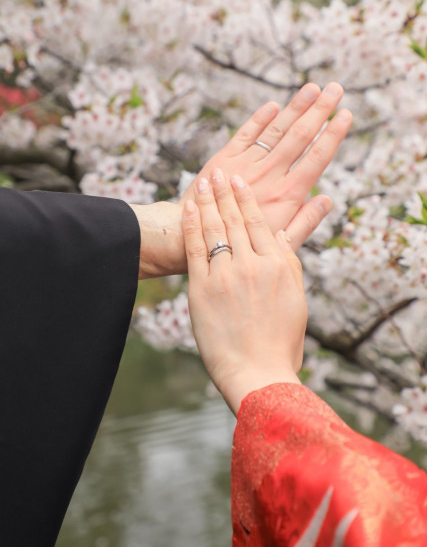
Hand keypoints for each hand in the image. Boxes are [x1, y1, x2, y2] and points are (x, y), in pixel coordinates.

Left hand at [131, 83, 351, 277]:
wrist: (195, 236)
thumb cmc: (241, 246)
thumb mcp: (280, 244)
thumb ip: (306, 221)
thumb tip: (328, 200)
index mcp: (287, 196)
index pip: (317, 158)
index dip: (333, 134)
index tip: (346, 114)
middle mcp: (269, 175)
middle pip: (300, 136)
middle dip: (320, 110)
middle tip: (336, 88)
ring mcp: (246, 164)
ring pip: (276, 130)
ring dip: (295, 107)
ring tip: (313, 87)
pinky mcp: (224, 159)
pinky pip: (246, 134)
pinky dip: (259, 118)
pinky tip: (273, 105)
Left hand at [182, 169, 306, 415]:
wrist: (258, 373)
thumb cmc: (281, 342)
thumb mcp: (296, 299)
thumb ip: (288, 263)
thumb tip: (283, 235)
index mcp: (277, 265)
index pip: (258, 222)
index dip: (246, 199)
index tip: (239, 182)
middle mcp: (251, 264)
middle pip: (234, 219)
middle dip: (225, 193)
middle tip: (219, 173)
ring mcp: (225, 275)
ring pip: (214, 228)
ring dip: (208, 201)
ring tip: (204, 182)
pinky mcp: (201, 288)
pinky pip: (195, 249)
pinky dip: (192, 225)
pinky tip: (190, 208)